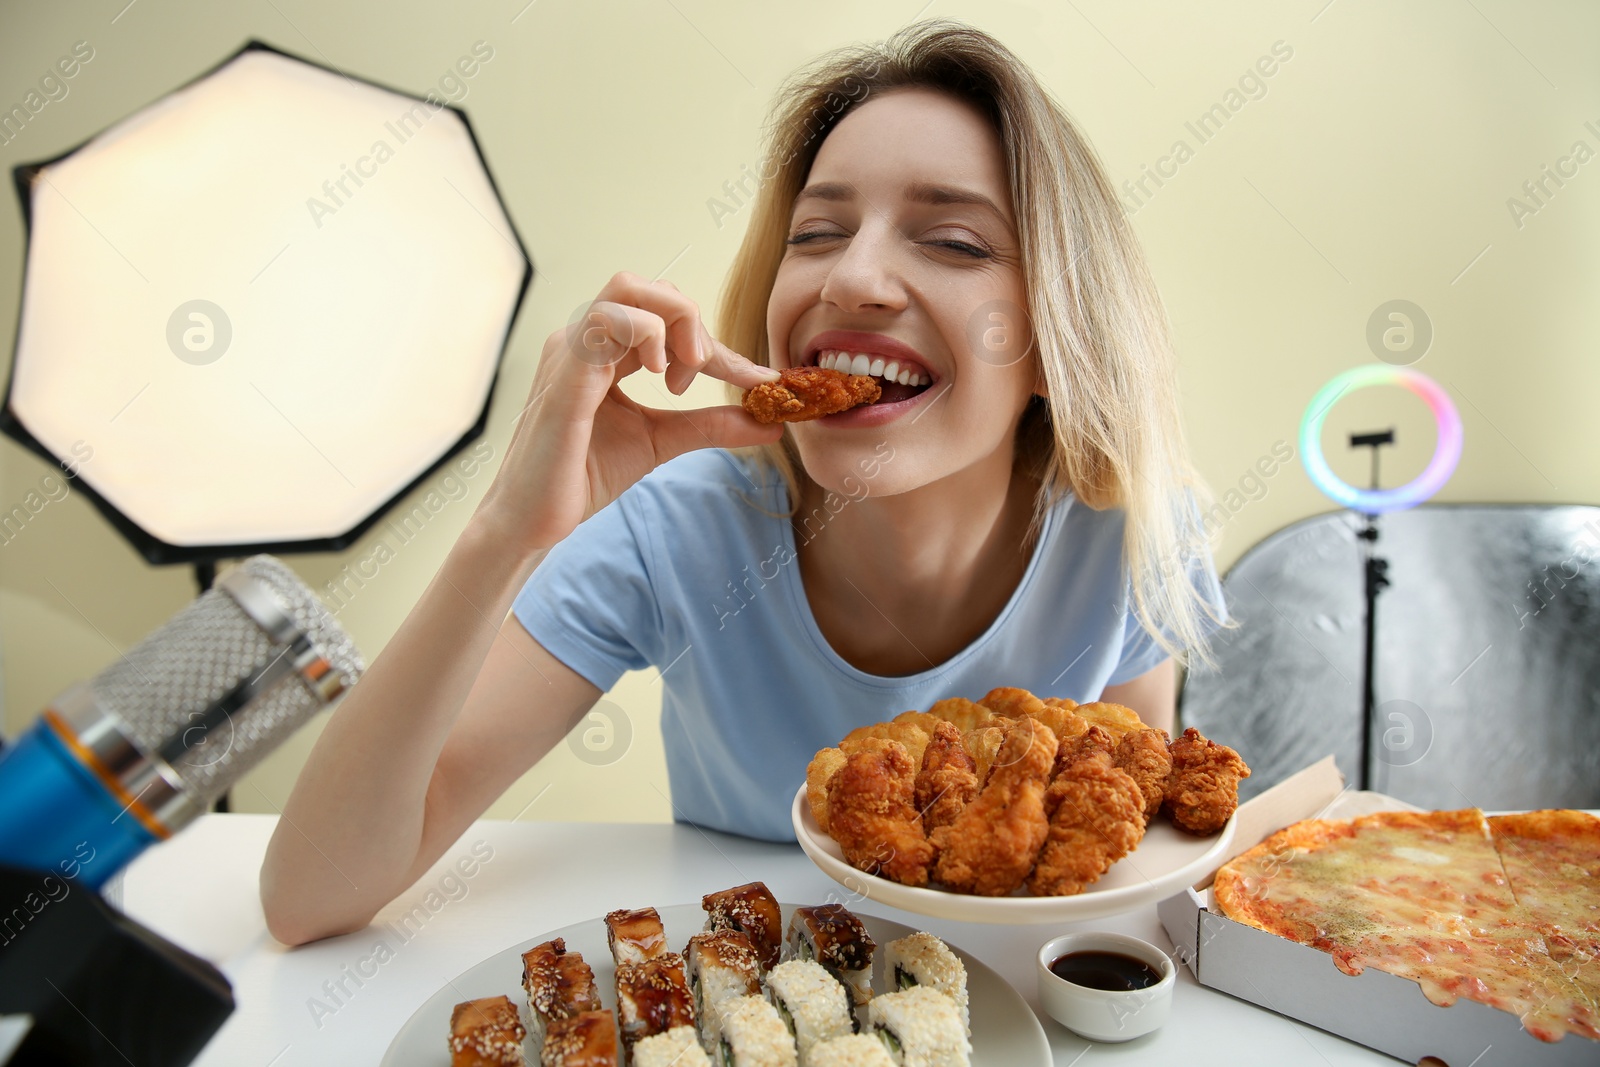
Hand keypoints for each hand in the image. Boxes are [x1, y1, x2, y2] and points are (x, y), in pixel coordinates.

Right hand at [477, 271, 781, 554]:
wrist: (536, 519)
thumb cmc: (584, 476)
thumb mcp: (663, 441)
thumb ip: (711, 424)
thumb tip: (770, 421)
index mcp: (605, 351)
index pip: (666, 322)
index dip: (718, 347)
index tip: (758, 380)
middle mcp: (586, 340)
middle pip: (645, 286)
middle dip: (691, 320)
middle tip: (707, 370)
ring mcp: (572, 351)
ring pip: (627, 289)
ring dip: (674, 321)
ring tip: (686, 373)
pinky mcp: (565, 373)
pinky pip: (606, 320)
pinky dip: (647, 334)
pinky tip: (662, 375)